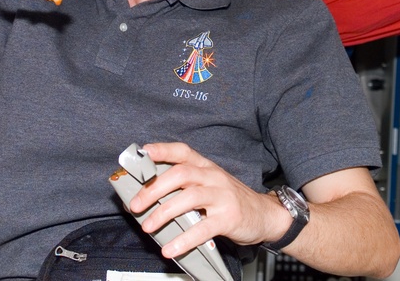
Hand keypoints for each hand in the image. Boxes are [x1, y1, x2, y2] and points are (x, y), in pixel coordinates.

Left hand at [128, 142, 284, 258]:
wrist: (265, 214)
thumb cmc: (230, 200)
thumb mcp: (209, 184)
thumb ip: (185, 185)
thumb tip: (148, 195)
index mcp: (206, 167)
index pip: (182, 152)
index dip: (162, 150)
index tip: (142, 154)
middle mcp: (213, 177)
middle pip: (180, 174)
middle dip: (153, 189)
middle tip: (135, 205)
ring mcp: (222, 196)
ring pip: (188, 198)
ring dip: (163, 213)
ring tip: (147, 226)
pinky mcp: (228, 218)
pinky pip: (202, 228)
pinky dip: (183, 240)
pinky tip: (170, 248)